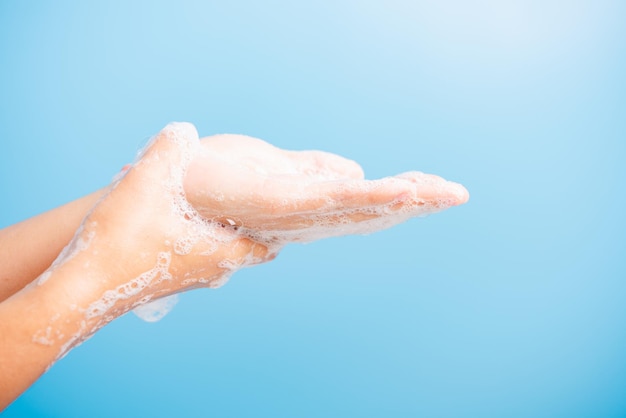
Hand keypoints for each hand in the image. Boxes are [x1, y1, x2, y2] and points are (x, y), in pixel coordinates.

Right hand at [51, 123, 272, 323]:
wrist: (80, 289)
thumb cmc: (121, 240)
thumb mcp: (148, 181)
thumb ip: (170, 149)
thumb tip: (184, 131)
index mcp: (223, 253)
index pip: (268, 246)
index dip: (275, 226)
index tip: (272, 206)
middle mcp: (210, 271)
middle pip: (245, 248)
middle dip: (245, 224)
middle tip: (240, 198)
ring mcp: (186, 279)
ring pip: (216, 253)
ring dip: (215, 230)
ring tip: (204, 203)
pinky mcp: (163, 282)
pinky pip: (191, 257)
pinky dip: (192, 239)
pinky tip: (169, 218)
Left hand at [184, 134, 468, 242]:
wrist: (166, 184)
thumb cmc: (215, 178)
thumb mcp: (276, 167)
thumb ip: (315, 169)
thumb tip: (356, 171)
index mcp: (306, 209)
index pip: (364, 204)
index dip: (402, 200)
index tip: (439, 190)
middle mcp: (303, 218)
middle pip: (368, 211)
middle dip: (415, 203)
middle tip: (458, 194)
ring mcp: (289, 213)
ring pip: (355, 207)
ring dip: (400, 201)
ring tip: (442, 192)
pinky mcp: (272, 201)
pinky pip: (323, 201)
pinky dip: (362, 197)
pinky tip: (393, 191)